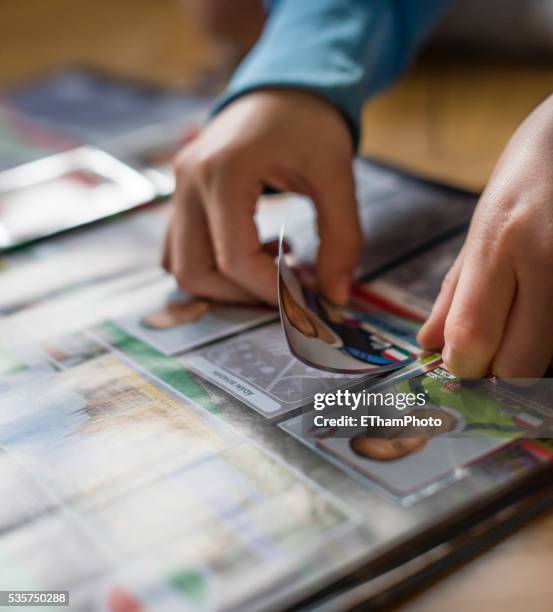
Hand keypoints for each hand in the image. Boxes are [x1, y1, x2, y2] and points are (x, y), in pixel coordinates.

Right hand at [163, 89, 362, 305]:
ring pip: (178, 264)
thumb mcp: (336, 177)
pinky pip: (179, 246)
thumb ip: (341, 239)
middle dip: (239, 294)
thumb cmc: (310, 123)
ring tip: (270, 264)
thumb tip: (335, 296)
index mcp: (224, 172)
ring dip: (222, 282)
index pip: (234, 258)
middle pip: (193, 271)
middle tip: (283, 289)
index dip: (269, 289)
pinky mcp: (182, 192)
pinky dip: (210, 263)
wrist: (284, 86)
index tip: (303, 298)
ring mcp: (178, 187)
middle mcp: (189, 181)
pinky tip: (252, 248)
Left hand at [418, 95, 552, 377]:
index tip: (456, 365)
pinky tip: (536, 317)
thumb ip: (456, 288)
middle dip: (495, 373)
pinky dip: (549, 339)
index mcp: (499, 241)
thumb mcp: (481, 223)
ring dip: (525, 360)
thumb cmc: (530, 172)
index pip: (472, 335)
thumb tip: (429, 343)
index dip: (461, 366)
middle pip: (516, 362)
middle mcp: (544, 258)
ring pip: (549, 356)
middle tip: (487, 356)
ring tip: (512, 330)